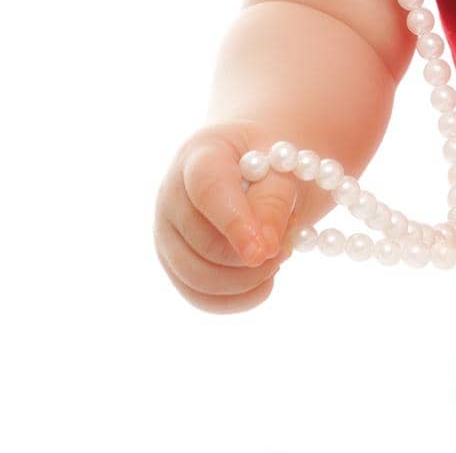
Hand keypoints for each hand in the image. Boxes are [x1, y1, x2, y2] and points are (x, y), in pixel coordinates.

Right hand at [154, 122, 311, 314]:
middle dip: (255, 254)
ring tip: (278, 255)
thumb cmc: (268, 163)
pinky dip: (240, 299)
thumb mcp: (281, 167)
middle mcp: (171, 196)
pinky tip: (266, 282)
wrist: (256, 168)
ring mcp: (168, 234)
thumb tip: (264, 248)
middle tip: (288, 240)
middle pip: (204, 244)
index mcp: (200, 156)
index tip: (264, 251)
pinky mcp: (176, 266)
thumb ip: (273, 201)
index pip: (208, 190)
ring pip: (200, 279)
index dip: (234, 223)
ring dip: (249, 279)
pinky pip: (202, 299)